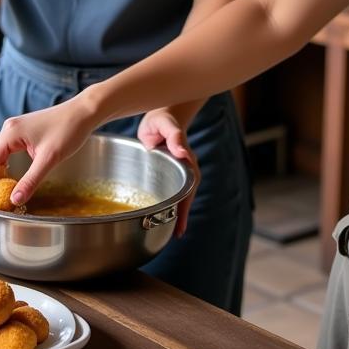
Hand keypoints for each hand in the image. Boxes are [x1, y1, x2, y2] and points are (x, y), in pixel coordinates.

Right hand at [0, 93, 96, 206]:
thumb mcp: (49, 159)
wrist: (84, 112)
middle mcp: (9, 129)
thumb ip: (30, 181)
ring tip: (1, 195)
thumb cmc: (69, 129)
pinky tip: (11, 179)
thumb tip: (14, 200)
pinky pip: (7, 152)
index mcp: (10, 133)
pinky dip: (6, 167)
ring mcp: (15, 129)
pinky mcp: (23, 132)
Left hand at [137, 108, 199, 235]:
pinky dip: (167, 202)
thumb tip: (183, 152)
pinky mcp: (166, 171)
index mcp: (185, 160)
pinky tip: (162, 214)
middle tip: (177, 234)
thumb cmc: (163, 118)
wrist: (161, 115)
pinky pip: (168, 189)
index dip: (184, 207)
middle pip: (185, 195)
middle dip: (182, 215)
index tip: (181, 224)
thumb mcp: (166, 124)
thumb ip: (175, 136)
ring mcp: (175, 171)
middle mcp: (184, 168)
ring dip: (176, 212)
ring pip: (178, 194)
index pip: (188, 188)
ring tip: (172, 232)